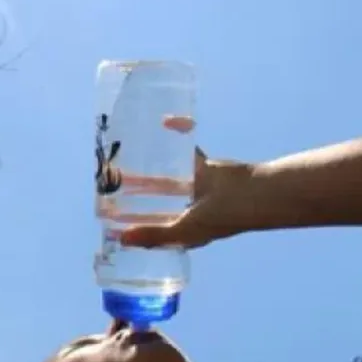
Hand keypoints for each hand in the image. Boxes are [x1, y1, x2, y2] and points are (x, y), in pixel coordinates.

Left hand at [119, 117, 255, 249]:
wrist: (257, 192)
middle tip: (107, 181)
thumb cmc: (224, 216)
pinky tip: (164, 123)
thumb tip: (120, 238)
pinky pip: (185, 148)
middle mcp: (184, 209)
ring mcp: (193, 187)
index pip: (146, 226)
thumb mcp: (185, 230)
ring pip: (163, 175)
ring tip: (122, 159)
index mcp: (179, 229)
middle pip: (150, 200)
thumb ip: (155, 233)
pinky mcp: (203, 167)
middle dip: (131, 193)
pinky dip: (178, 133)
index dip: (126, 221)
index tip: (104, 212)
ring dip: (146, 168)